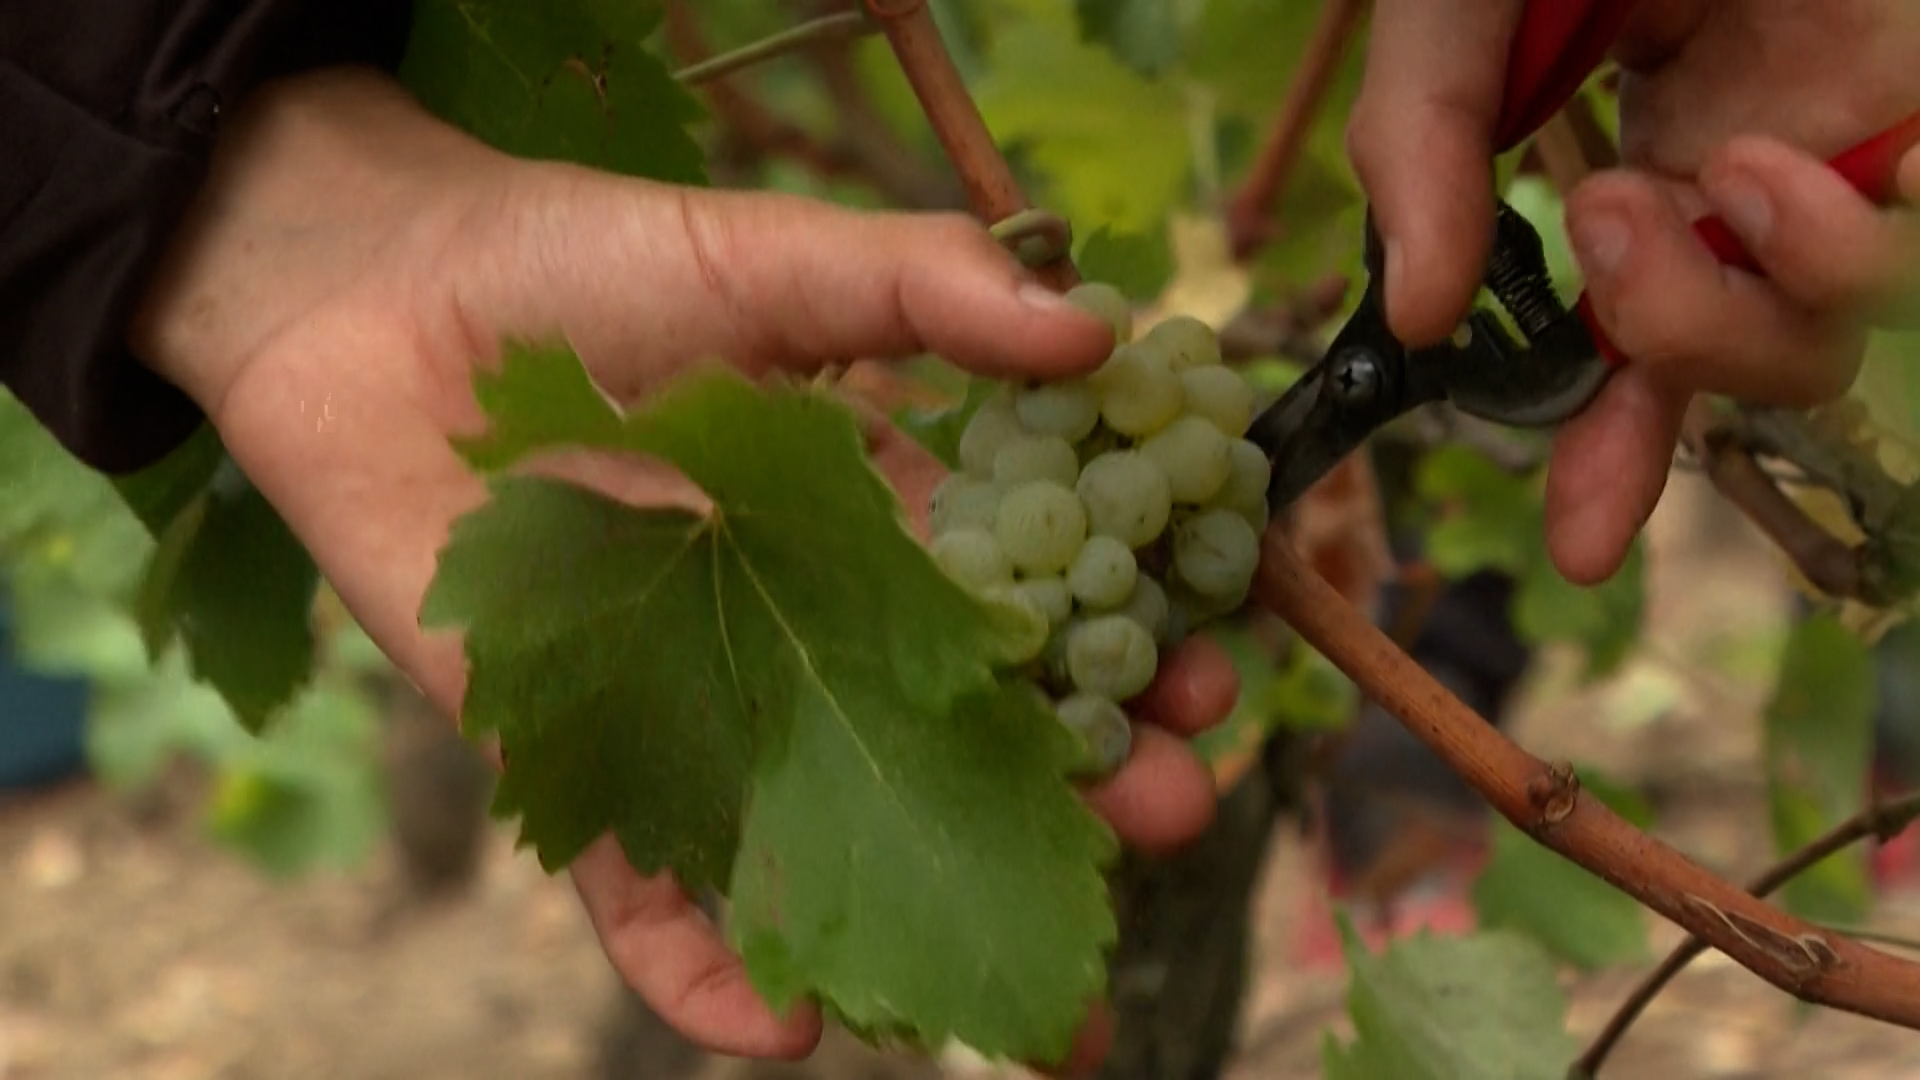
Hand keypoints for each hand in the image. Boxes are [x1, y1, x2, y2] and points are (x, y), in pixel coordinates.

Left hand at [131, 69, 1237, 1071]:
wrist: (370, 297)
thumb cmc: (576, 261)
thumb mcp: (768, 257)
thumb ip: (921, 288)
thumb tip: (1100, 335)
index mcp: (865, 524)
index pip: (1023, 604)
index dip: (1118, 643)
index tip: (1207, 679)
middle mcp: (798, 633)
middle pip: (953, 738)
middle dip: (1069, 790)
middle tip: (1171, 820)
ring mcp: (695, 708)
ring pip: (827, 839)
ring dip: (928, 915)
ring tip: (1041, 998)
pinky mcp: (574, 761)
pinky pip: (645, 893)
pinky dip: (707, 969)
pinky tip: (789, 1024)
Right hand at [1345, 0, 1919, 582]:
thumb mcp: (1453, 16)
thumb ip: (1421, 151)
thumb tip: (1413, 324)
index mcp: (1643, 168)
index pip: (1636, 348)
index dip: (1613, 456)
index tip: (1579, 547)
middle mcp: (1755, 176)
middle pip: (1755, 360)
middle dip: (1676, 347)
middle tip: (1609, 230)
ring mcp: (1859, 138)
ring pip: (1849, 322)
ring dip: (1770, 291)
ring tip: (1721, 172)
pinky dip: (1887, 240)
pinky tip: (1840, 156)